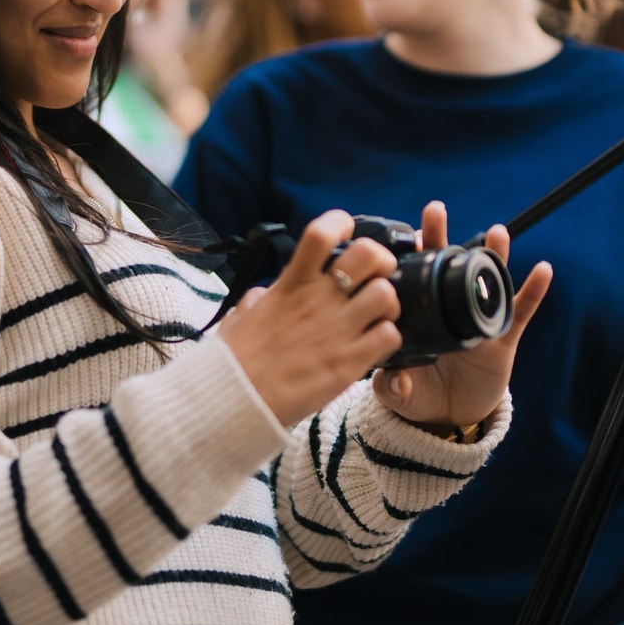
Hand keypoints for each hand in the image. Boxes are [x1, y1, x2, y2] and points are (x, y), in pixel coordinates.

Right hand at [220, 211, 405, 426]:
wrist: (236, 399)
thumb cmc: (233, 360)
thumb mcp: (240, 316)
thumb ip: (259, 300)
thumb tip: (264, 296)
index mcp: (292, 283)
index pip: (321, 233)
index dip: (341, 224)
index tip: (347, 232)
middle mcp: (318, 300)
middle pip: (369, 255)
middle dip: (381, 260)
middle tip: (377, 277)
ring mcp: (336, 329)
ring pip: (387, 294)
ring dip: (389, 303)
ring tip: (379, 316)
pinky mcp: (349, 362)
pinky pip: (389, 336)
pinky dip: (389, 338)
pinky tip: (376, 346)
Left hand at [370, 201, 552, 430]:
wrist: (451, 416)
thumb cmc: (420, 394)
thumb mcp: (401, 393)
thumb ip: (395, 387)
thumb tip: (396, 382)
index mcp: (422, 318)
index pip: (414, 279)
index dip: (412, 258)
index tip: (409, 237)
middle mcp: (450, 311)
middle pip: (448, 268)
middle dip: (443, 237)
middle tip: (435, 209)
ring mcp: (478, 322)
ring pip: (487, 282)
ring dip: (494, 256)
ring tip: (498, 232)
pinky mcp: (504, 340)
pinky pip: (521, 312)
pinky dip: (534, 291)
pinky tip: (544, 270)